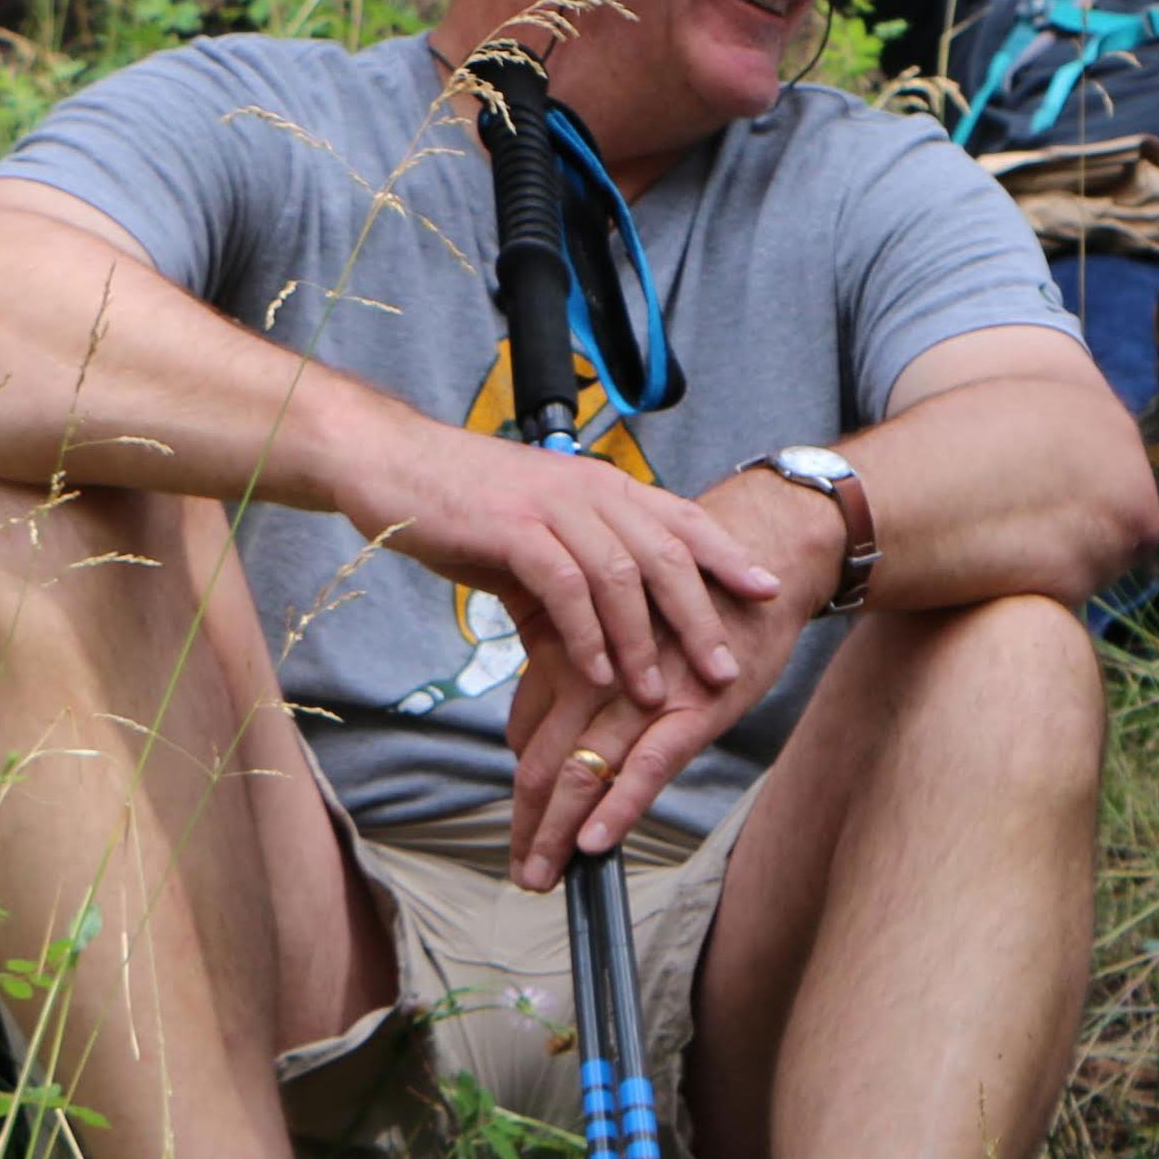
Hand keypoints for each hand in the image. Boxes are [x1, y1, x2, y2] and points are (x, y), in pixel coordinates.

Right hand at [346, 414, 781, 719]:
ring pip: (621, 577)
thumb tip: (615, 620)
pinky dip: (586, 634)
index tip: (768, 591)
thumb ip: (583, 564)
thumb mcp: (540, 528)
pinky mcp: (512, 530)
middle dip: (701, 617)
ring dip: (643, 641)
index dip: (728, 555)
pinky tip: (599, 672)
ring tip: (655, 694)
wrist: (391, 464)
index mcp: (604, 487)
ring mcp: (552, 507)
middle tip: (726, 669)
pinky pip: (566, 587)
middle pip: (667, 556)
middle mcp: (590, 490)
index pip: (683, 520)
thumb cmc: (465, 501)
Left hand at [504, 466, 844, 881]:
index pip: (527, 739)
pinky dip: (617, 806)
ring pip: (584, 771)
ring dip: (557, 831)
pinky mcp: (693, 708)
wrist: (755, 555)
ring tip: (539, 877)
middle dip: (530, 826)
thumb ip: (559, 674)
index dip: (521, 797)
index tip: (517, 837)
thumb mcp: (607, 629)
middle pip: (545, 765)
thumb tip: (521, 739)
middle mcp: (596, 676)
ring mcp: (643, 694)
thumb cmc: (682, 595)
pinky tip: (594, 843)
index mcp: (569, 654)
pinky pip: (647, 766)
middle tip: (522, 875)